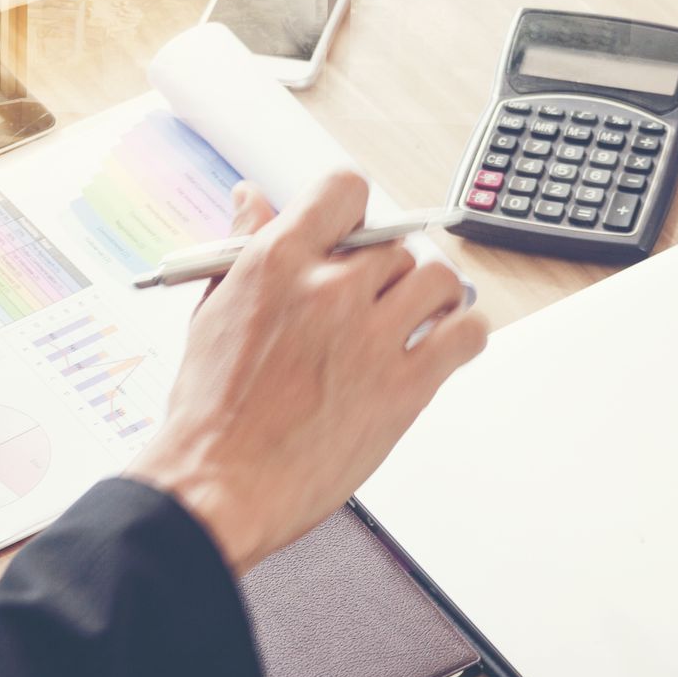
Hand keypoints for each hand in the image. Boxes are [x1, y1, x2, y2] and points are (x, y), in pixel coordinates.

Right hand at [126, 172, 488, 573]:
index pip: (345, 191)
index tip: (356, 235)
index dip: (356, 212)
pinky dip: (465, 334)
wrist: (218, 485)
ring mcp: (371, 336)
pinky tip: (444, 346)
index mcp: (279, 262)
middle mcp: (330, 289)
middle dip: (387, 273)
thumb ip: (244, 247)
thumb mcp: (215, 310)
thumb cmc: (210, 411)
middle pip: (394, 245)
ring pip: (438, 279)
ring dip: (433, 297)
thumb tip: (251, 200)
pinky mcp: (405, 386)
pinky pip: (467, 334)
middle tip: (376, 302)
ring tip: (416, 321)